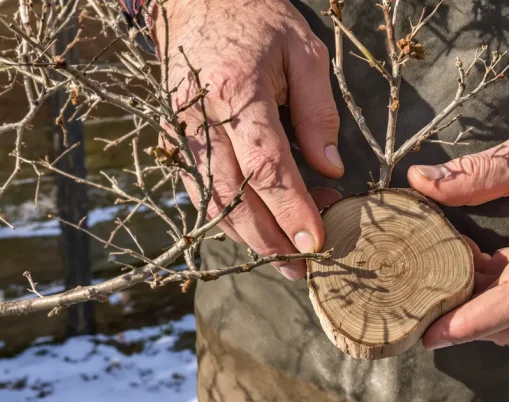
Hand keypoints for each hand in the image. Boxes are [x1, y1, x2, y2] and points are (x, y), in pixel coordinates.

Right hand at [154, 0, 342, 279]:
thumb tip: (330, 170)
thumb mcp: (303, 51)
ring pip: (210, 200)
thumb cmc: (257, 18)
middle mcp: (201, 118)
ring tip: (282, 256)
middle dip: (266, 240)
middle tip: (300, 269)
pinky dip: (226, 215)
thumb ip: (318, 113)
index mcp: (236, 91)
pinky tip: (254, 227)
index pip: (265, 167)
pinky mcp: (178, 137)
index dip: (291, 210)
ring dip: (246, 235)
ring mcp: (182, 130)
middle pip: (230, 197)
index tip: (316, 242)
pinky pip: (200, 187)